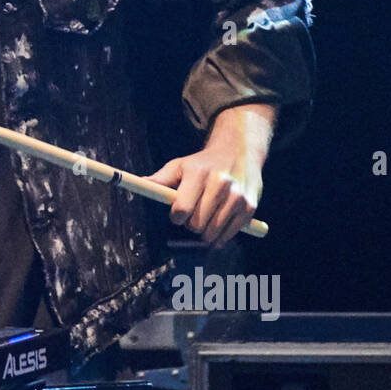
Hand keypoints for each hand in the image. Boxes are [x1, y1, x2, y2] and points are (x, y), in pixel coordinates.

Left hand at [146, 103, 273, 246]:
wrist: (239, 152)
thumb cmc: (203, 163)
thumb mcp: (180, 165)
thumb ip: (160, 179)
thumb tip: (140, 184)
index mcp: (198, 173)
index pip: (182, 209)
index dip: (176, 217)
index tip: (177, 214)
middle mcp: (220, 184)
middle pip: (196, 224)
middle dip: (190, 224)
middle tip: (192, 215)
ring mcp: (237, 197)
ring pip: (212, 233)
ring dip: (204, 233)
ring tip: (205, 218)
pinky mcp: (250, 208)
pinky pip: (229, 235)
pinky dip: (220, 238)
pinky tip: (217, 227)